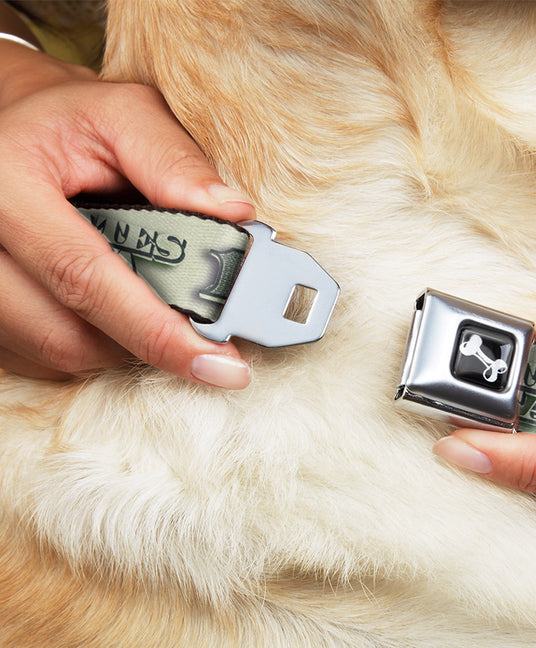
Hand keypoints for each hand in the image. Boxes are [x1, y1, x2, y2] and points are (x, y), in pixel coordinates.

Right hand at [0, 40, 254, 386]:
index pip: (84, 277)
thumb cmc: (69, 122)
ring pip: (58, 353)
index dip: (156, 330)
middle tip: (204, 337)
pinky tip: (116, 309)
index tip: (219, 364)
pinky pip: (43, 356)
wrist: (11, 132)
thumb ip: (175, 161)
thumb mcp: (123, 115)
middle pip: (67, 335)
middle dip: (147, 343)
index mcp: (6, 185)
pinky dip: (95, 344)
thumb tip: (233, 216)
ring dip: (123, 344)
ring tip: (155, 306)